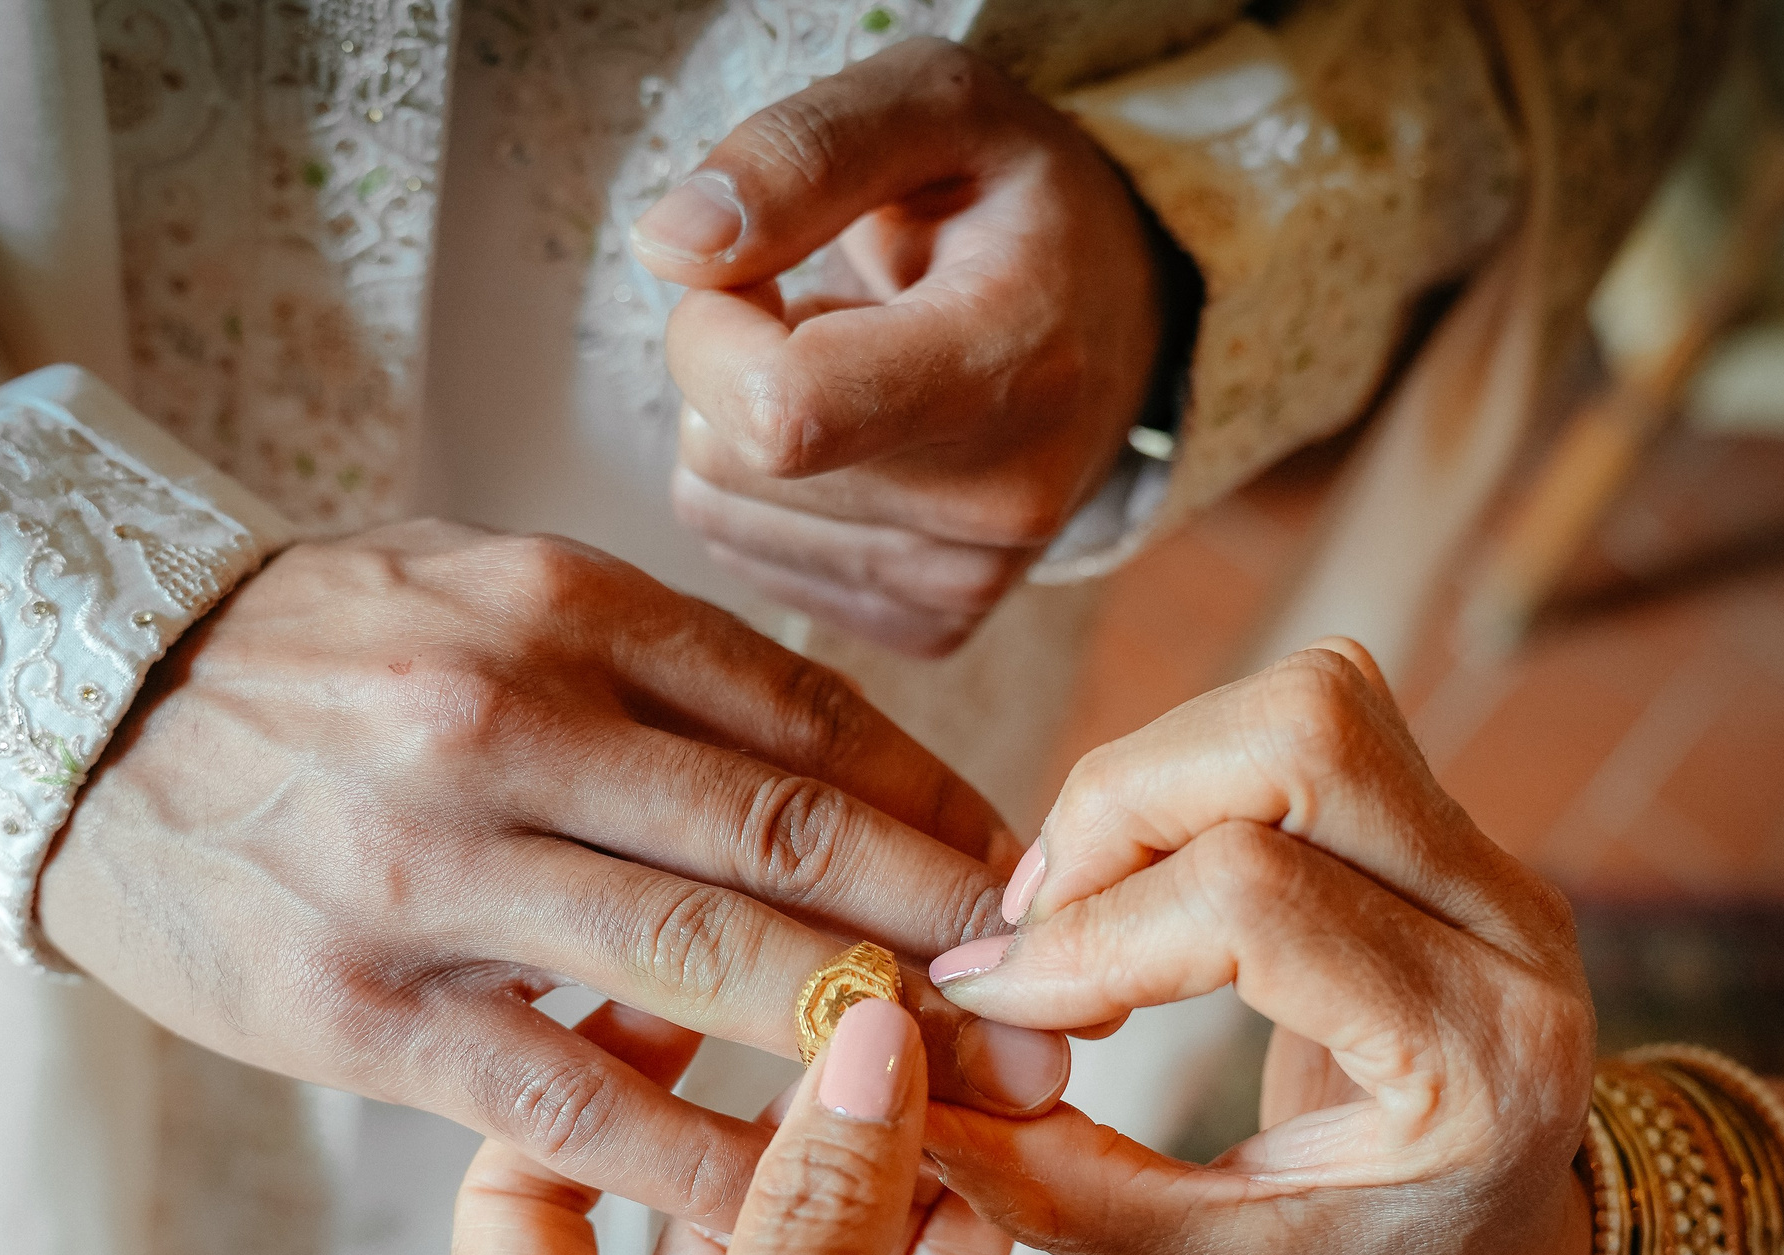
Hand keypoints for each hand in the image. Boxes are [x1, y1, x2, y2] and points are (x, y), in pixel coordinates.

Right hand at [38, 521, 1070, 1227]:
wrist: (79, 712)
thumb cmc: (325, 659)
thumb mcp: (494, 596)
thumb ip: (662, 678)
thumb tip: (863, 785)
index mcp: (563, 612)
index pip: (814, 727)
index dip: (949, 822)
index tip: (1039, 893)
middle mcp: (510, 727)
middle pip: (792, 850)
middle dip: (955, 947)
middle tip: (1067, 1017)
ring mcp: (434, 876)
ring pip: (707, 975)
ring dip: (867, 1055)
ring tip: (982, 1112)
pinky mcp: (365, 1012)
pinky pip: (575, 1104)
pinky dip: (701, 1155)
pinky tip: (798, 1194)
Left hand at [444, 995, 1149, 1254]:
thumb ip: (806, 1224)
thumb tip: (863, 1038)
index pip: (525, 1190)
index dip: (588, 1071)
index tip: (673, 964)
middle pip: (696, 1201)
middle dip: (777, 1104)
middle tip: (859, 985)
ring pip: (827, 1244)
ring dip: (890, 1159)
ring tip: (956, 1048)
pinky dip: (960, 1235)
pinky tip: (998, 1154)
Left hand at [634, 38, 1167, 656]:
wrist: (1116, 314)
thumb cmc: (1014, 197)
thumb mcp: (933, 100)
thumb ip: (800, 155)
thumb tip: (668, 248)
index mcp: (1012, 360)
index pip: (783, 411)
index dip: (712, 332)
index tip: (754, 273)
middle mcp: (1002, 498)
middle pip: (732, 461)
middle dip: (730, 367)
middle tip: (821, 313)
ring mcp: (969, 579)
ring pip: (721, 513)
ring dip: (745, 430)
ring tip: (849, 371)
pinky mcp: (934, 624)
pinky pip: (749, 561)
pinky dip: (769, 495)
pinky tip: (854, 440)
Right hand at [924, 646, 1597, 1254]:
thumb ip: (1066, 1195)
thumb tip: (909, 1109)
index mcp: (1481, 1059)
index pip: (1256, 903)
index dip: (1087, 936)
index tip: (989, 1005)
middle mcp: (1513, 929)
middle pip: (1306, 740)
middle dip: (1119, 809)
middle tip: (1033, 929)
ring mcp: (1491, 861)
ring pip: (1312, 701)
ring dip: (1151, 778)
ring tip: (1076, 904)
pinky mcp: (1447, 824)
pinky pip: (1313, 720)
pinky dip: (1188, 773)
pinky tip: (1135, 878)